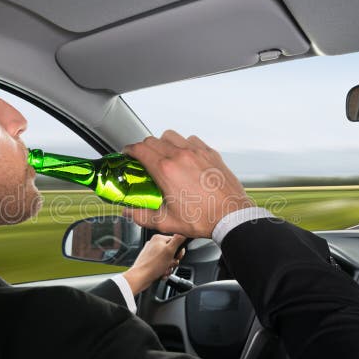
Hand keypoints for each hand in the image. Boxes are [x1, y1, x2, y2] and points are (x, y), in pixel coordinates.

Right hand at [122, 130, 254, 237]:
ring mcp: (197, 152)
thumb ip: (141, 215)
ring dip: (163, 143)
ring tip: (163, 155)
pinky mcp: (210, 153)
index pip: (140, 149)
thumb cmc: (202, 218)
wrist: (231, 216)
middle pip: (153, 140)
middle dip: (143, 148)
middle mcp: (180, 156)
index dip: (129, 150)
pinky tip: (185, 156)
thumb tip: (128, 212)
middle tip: (142, 158)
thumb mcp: (166, 222)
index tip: (127, 154)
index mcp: (166, 170)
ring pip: (171, 136)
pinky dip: (183, 144)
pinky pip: (191, 140)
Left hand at [123, 233, 186, 294]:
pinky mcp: (150, 262)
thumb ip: (178, 240)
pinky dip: (163, 271)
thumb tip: (184, 232)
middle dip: (173, 261)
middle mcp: (154, 244)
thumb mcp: (169, 251)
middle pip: (172, 252)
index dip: (179, 251)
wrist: (140, 277)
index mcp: (158, 238)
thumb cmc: (153, 265)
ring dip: (168, 267)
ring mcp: (152, 254)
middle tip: (169, 264)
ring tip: (163, 270)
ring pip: (168, 260)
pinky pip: (162, 266)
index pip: (176, 241)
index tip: (177, 257)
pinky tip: (161, 273)